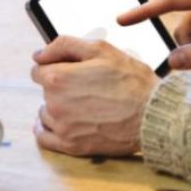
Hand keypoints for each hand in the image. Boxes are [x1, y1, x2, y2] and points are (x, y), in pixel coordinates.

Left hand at [30, 36, 159, 156]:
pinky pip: (44, 137)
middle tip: (87, 86)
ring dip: (57, 107)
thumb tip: (38, 55)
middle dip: (60, 86)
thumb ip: (64, 45)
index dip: (55, 66)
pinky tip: (63, 123)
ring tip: (84, 104)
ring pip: (45, 113)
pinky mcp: (70, 145)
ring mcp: (61, 127)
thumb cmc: (131, 80)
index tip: (71, 70)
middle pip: (45, 91)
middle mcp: (54, 103)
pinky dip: (48, 129)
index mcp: (58, 78)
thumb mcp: (101, 49)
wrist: (152, 115)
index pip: (38, 70)